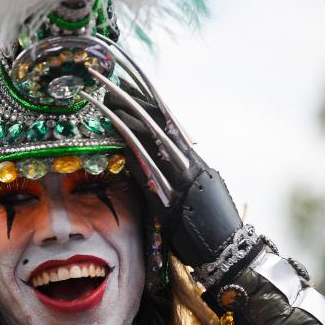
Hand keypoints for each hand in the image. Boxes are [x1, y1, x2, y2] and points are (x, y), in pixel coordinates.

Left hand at [81, 36, 245, 270]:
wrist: (226, 253)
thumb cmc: (204, 229)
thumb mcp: (186, 192)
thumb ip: (162, 170)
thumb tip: (132, 154)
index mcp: (190, 156)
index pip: (163, 115)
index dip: (141, 93)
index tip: (121, 74)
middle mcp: (186, 156)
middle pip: (153, 114)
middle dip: (127, 90)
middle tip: (103, 71)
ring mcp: (179, 168)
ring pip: (148, 128)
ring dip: (122, 105)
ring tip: (98, 88)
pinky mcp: (170, 185)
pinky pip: (145, 154)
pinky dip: (127, 135)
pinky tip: (109, 121)